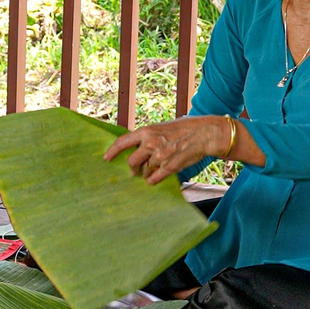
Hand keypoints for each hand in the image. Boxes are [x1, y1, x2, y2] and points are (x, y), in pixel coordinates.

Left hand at [103, 115, 234, 184]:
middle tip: (134, 170)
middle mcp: (151, 143)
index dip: (112, 151)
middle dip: (132, 167)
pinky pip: (155, 178)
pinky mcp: (170, 167)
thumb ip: (147, 137)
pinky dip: (152, 180)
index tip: (106, 158)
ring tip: (151, 170)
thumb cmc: (182, 129)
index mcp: (146, 131)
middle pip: (132, 162)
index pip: (122, 142)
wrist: (203, 133)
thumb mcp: (161, 127)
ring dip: (146, 173)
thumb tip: (134, 149)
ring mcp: (160, 156)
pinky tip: (152, 180)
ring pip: (145, 171)